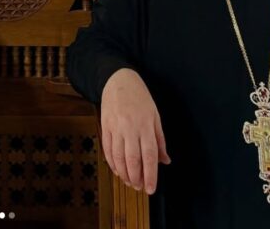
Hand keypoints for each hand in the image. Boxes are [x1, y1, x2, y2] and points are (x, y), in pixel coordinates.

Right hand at [100, 68, 169, 193]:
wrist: (118, 80)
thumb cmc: (140, 97)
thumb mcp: (155, 115)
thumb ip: (159, 140)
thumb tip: (165, 161)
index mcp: (145, 125)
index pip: (149, 156)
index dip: (150, 175)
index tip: (151, 189)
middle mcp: (130, 128)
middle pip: (132, 159)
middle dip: (136, 178)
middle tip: (140, 188)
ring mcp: (116, 127)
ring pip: (118, 157)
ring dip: (124, 174)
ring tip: (130, 182)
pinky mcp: (105, 126)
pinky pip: (107, 149)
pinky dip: (112, 163)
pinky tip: (117, 170)